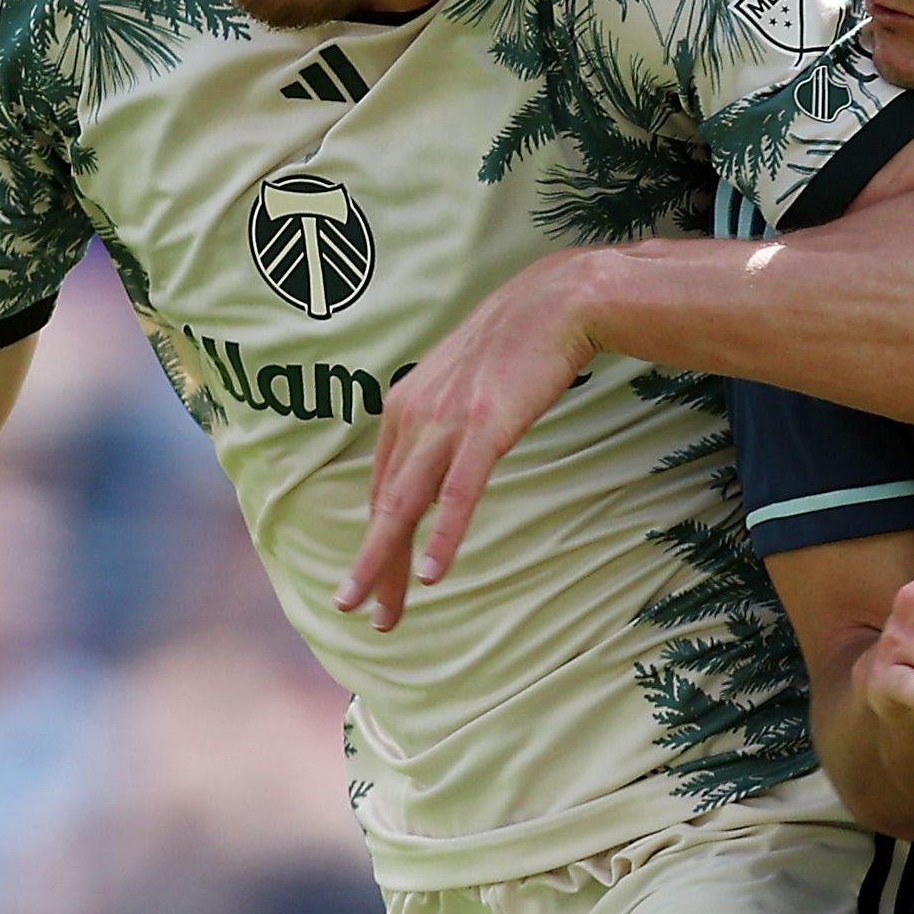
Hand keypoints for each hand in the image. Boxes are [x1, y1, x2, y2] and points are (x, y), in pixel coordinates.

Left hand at [336, 252, 600, 630]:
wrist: (555, 301)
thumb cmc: (516, 342)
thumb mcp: (463, 382)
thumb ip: (442, 419)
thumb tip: (440, 459)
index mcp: (404, 407)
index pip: (383, 487)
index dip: (376, 538)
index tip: (373, 578)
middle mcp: (413, 415)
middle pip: (387, 504)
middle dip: (373, 565)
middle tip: (358, 612)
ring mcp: (447, 422)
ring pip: (407, 506)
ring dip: (390, 563)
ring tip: (381, 611)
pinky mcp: (484, 427)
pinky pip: (459, 492)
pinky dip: (444, 535)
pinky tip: (435, 573)